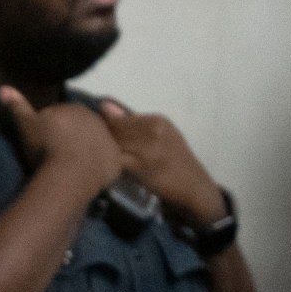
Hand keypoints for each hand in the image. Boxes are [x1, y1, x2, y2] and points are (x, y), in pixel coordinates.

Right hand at [0, 86, 119, 192]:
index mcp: (74, 108)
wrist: (70, 174)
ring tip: (68, 167)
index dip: (51, 127)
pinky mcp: (115, 160)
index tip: (42, 140)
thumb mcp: (26, 125)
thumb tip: (3, 87)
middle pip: (80, 128)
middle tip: (54, 154)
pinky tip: (86, 177)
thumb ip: (17, 106)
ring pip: (94, 143)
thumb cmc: (46, 146)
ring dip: (84, 151)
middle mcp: (96, 120)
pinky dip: (98, 166)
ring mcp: (108, 140)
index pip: (62, 114)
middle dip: (70, 137)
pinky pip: (105, 161)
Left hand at [97, 100, 226, 225]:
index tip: (100, 141)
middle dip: (101, 141)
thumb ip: (132, 123)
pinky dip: (109, 163)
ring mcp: (149, 146)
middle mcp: (154, 130)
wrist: (194, 186)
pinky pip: (116, 160)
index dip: (105, 131)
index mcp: (157, 120)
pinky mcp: (142, 165)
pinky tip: (107, 168)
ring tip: (101, 159)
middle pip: (114, 131)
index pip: (118, 119)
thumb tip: (104, 105)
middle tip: (97, 152)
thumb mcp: (159, 136)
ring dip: (103, 152)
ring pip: (113, 144)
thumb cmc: (173, 162)